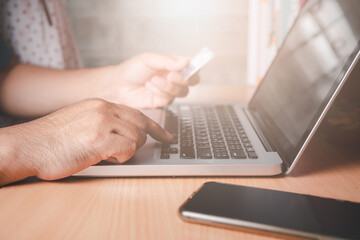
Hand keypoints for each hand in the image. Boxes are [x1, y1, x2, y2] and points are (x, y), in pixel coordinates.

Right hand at [0, 99, 171, 184]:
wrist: (30, 145)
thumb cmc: (52, 138)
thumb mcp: (80, 119)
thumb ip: (103, 121)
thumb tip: (124, 131)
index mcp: (100, 104)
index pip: (136, 112)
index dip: (154, 125)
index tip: (165, 134)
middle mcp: (103, 109)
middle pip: (142, 124)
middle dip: (148, 138)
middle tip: (151, 145)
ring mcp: (103, 123)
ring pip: (138, 137)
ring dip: (129, 150)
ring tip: (110, 154)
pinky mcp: (100, 140)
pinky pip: (129, 149)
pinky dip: (122, 157)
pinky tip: (107, 158)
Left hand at [100, 53, 199, 107]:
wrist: (118, 85)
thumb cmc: (132, 69)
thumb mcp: (148, 59)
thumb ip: (167, 61)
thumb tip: (186, 62)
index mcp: (174, 63)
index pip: (193, 65)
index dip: (195, 66)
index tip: (190, 66)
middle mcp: (174, 77)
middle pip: (193, 80)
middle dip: (184, 79)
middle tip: (171, 75)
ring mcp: (170, 90)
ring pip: (183, 92)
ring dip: (168, 86)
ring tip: (153, 80)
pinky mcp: (163, 101)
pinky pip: (170, 99)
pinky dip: (159, 92)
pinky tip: (149, 87)